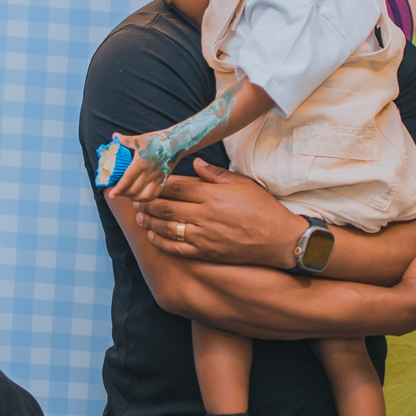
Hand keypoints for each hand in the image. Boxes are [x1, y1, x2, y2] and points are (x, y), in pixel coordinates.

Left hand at [107, 132, 176, 202]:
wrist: (176, 144)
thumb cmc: (156, 140)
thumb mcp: (139, 139)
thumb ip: (125, 140)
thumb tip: (114, 136)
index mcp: (141, 162)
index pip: (128, 179)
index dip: (119, 188)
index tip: (111, 195)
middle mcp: (149, 172)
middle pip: (134, 190)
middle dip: (123, 194)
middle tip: (117, 192)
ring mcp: (157, 178)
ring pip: (144, 196)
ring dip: (133, 198)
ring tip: (127, 195)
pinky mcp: (163, 181)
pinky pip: (154, 195)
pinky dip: (145, 199)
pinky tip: (139, 196)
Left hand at [136, 158, 302, 267]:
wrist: (279, 240)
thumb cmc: (262, 209)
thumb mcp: (241, 183)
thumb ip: (215, 174)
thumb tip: (196, 162)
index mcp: (212, 195)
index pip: (176, 187)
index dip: (157, 185)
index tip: (146, 183)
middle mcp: (204, 215)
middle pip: (166, 208)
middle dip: (147, 203)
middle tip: (136, 200)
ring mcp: (204, 236)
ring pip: (167, 228)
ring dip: (150, 222)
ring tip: (140, 217)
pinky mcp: (206, 253)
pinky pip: (177, 249)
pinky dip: (162, 243)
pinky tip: (153, 237)